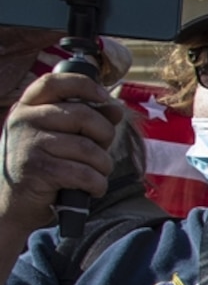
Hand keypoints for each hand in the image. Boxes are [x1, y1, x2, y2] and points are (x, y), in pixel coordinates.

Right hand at [1, 68, 121, 221]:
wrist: (15, 202)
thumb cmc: (45, 165)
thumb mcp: (61, 137)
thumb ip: (87, 121)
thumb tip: (115, 109)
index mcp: (28, 107)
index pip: (54, 82)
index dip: (83, 85)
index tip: (104, 96)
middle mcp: (24, 121)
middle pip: (83, 115)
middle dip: (104, 135)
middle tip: (101, 153)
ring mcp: (28, 144)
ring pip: (88, 148)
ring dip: (103, 166)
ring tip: (97, 174)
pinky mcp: (37, 169)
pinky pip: (84, 173)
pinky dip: (97, 184)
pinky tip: (93, 188)